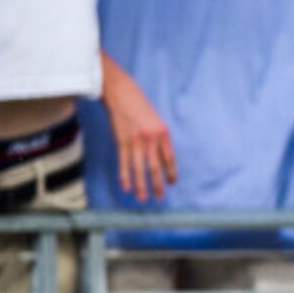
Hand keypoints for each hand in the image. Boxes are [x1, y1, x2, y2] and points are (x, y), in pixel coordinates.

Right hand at [103, 60, 176, 203]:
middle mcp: (151, 139)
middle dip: (157, 184)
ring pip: (139, 168)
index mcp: (163, 133)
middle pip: (155, 167)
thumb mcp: (156, 121)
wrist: (122, 94)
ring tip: (143, 199)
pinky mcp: (121, 141)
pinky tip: (126, 187)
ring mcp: (136, 141)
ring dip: (141, 186)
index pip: (169, 158)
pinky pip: (124, 162)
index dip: (171, 172)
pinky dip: (125, 176)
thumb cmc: (140, 108)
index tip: (172, 183)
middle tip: (159, 197)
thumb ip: (160, 139)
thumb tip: (162, 159)